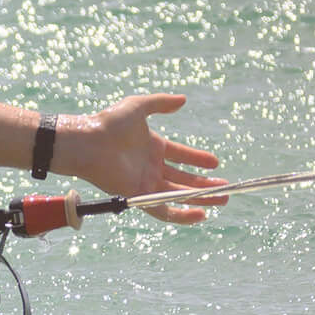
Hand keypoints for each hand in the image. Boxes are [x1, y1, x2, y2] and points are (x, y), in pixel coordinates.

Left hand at [56, 91, 223, 222]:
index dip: (197, 159)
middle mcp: (151, 166)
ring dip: (201, 198)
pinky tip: (200, 213)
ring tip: (222, 199)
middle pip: (183, 178)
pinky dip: (182, 214)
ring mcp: (146, 182)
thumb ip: (160, 103)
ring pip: (179, 195)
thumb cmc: (108, 123)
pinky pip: (164, 210)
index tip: (215, 162)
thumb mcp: (138, 106)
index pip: (181, 155)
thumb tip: (183, 100)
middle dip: (204, 183)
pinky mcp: (139, 196)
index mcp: (153, 146)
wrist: (88, 142)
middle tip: (226, 187)